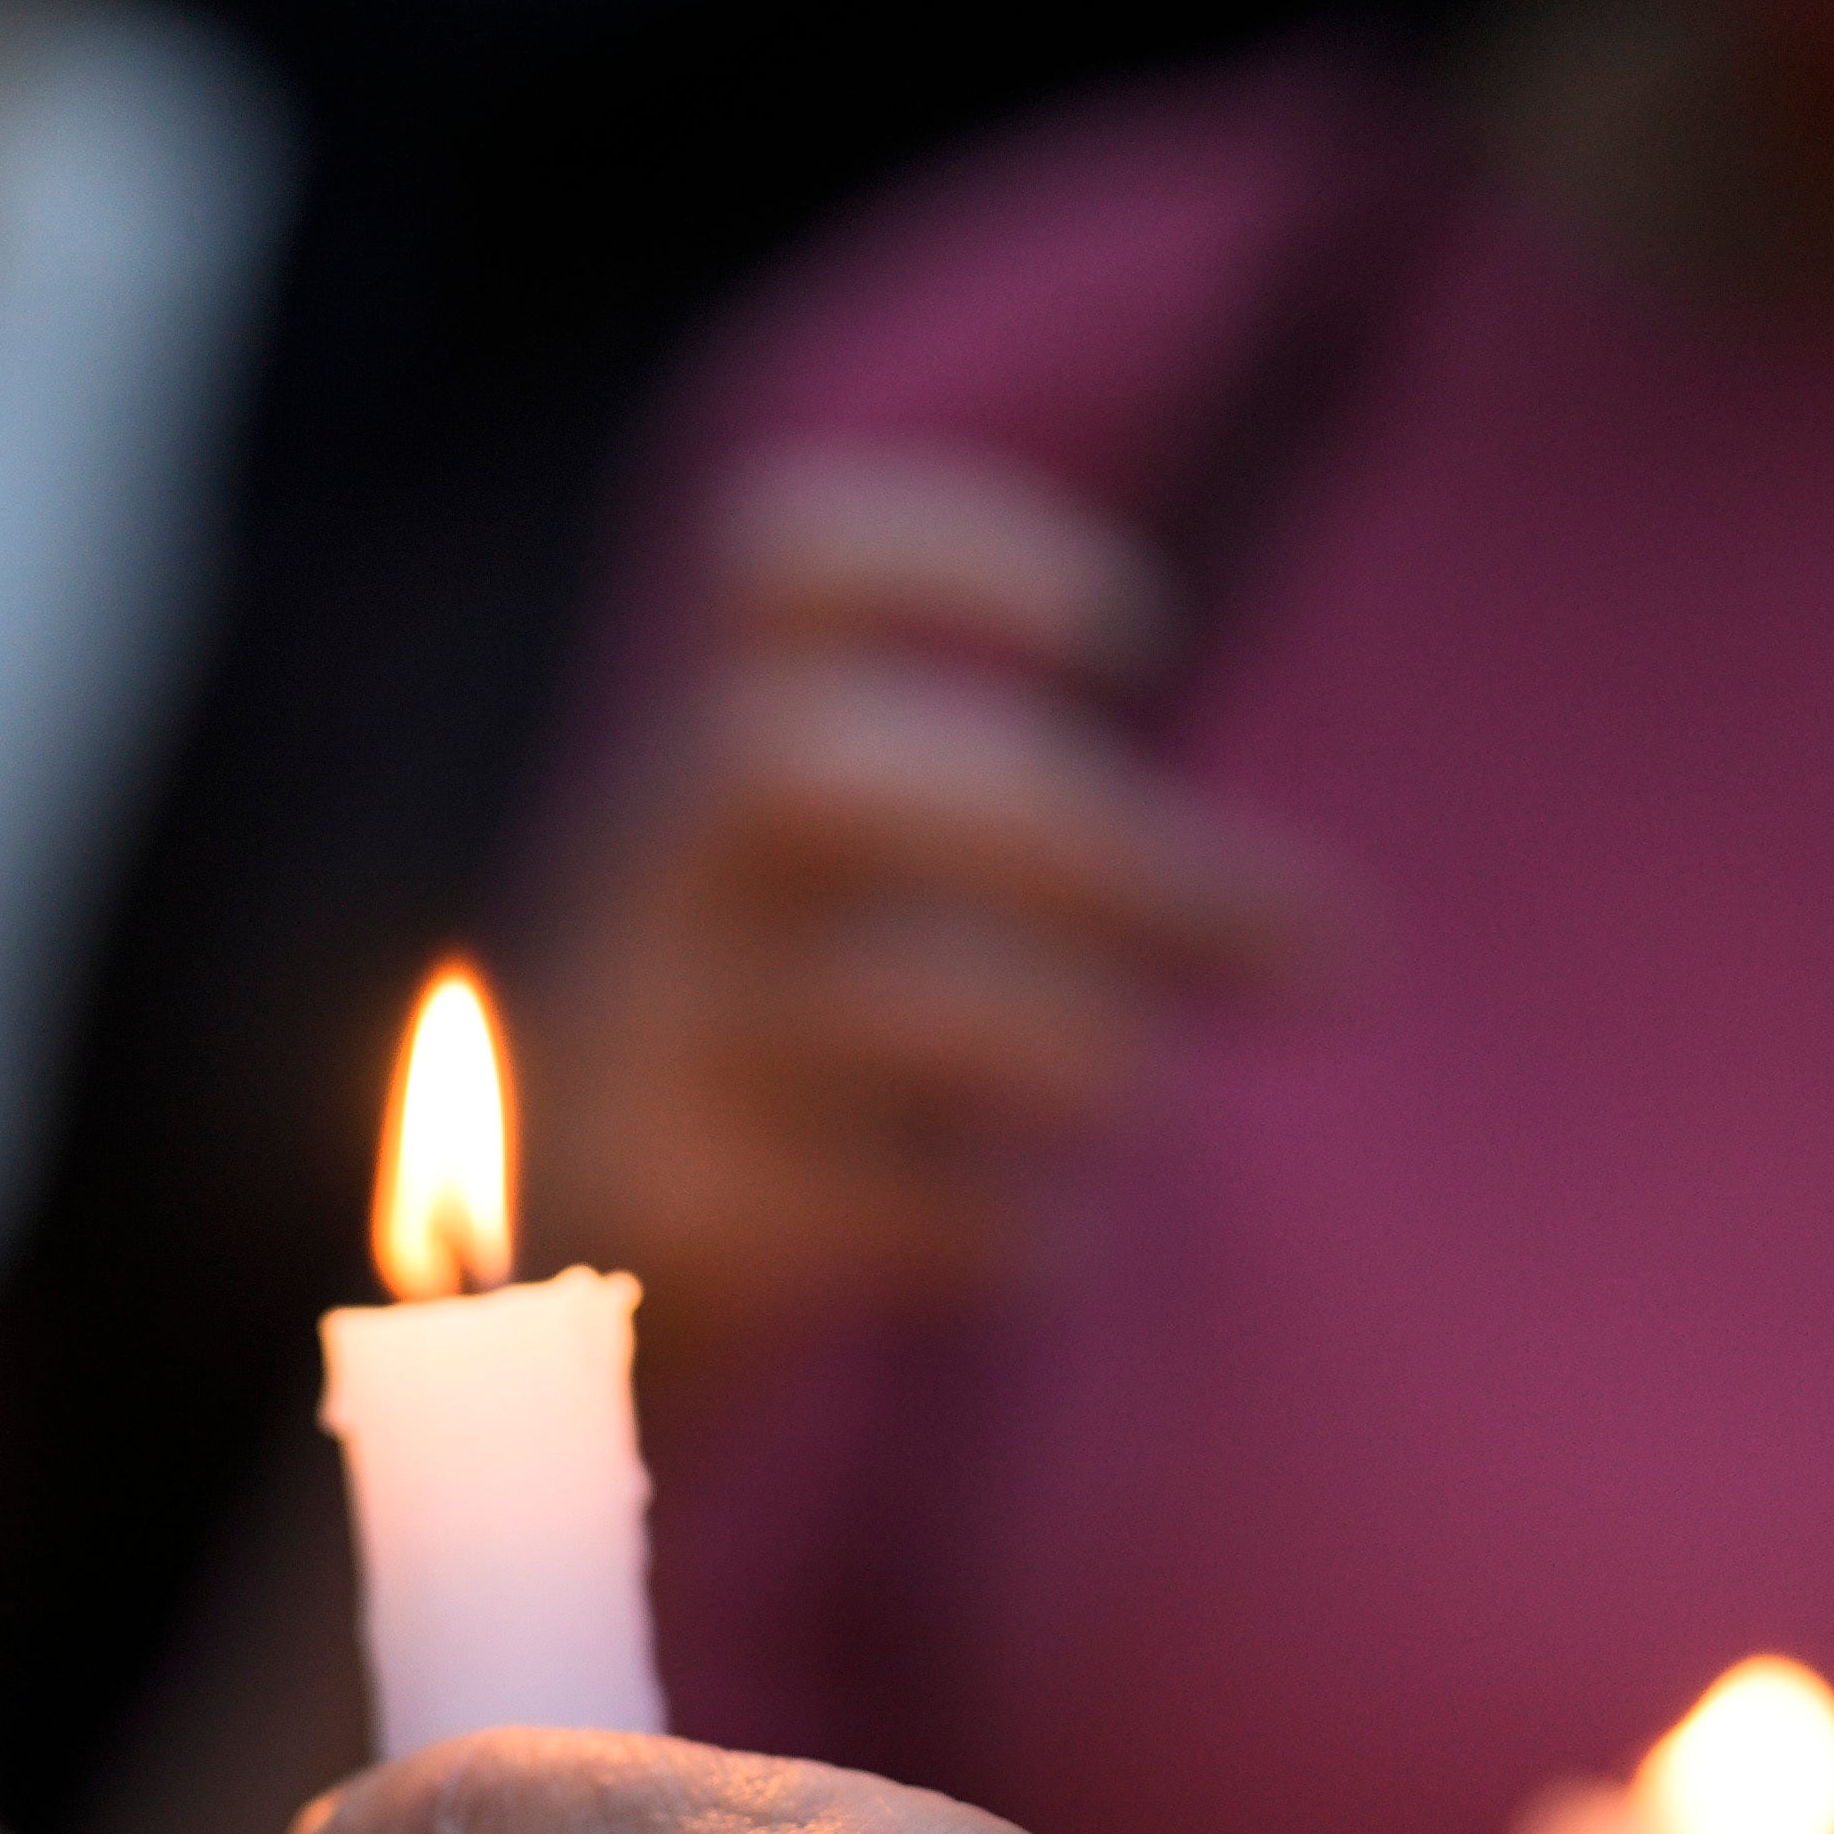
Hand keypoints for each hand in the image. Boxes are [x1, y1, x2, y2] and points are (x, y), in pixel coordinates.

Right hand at [531, 445, 1320, 1390]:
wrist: (514, 1280)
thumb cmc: (744, 1054)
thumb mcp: (801, 886)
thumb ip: (985, 836)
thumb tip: (1304, 927)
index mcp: (695, 748)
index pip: (778, 564)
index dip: (958, 553)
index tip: (1133, 635)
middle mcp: (640, 869)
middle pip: (826, 771)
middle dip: (1107, 846)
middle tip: (1319, 952)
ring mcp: (637, 1043)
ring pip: (877, 991)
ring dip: (1077, 1038)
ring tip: (1145, 1092)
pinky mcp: (663, 1216)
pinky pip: (867, 1201)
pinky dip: (1000, 1219)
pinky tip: (1046, 1241)